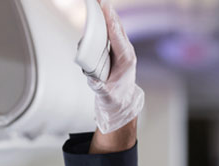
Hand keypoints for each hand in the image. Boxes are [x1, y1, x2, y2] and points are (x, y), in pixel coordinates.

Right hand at [88, 0, 143, 134]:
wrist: (122, 102)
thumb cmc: (115, 98)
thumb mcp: (107, 95)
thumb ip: (100, 88)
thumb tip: (92, 80)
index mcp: (126, 59)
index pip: (117, 36)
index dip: (110, 21)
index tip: (105, 7)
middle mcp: (126, 50)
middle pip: (116, 26)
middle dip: (108, 11)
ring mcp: (122, 48)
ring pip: (114, 27)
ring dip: (106, 13)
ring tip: (98, 0)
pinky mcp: (116, 49)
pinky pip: (111, 31)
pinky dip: (105, 20)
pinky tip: (98, 11)